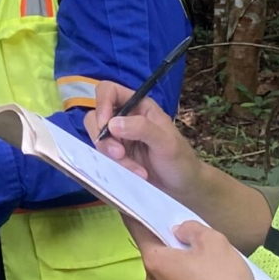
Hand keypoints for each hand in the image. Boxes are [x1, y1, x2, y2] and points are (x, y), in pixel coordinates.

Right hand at [84, 80, 202, 197]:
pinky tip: (134, 174)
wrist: (183, 188)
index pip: (109, 91)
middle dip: (104, 137)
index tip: (105, 125)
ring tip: (134, 169)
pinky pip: (103, 157)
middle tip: (119, 154)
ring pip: (98, 139)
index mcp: (138, 105)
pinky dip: (115, 166)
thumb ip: (142, 128)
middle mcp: (125, 119)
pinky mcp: (115, 157)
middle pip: (95, 116)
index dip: (102, 104)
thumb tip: (112, 124)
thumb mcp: (167, 142)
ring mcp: (118, 138)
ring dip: (110, 155)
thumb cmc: (180, 160)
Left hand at [128, 218, 265, 279]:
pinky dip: (184, 277)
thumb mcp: (213, 241)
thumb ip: (191, 229)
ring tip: (203, 256)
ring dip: (178, 260)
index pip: (137, 230)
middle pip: (155, 251)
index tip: (133, 203)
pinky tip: (206, 276)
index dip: (135, 214)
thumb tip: (178, 232)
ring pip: (167, 269)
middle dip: (167, 240)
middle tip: (188, 232)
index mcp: (155, 261)